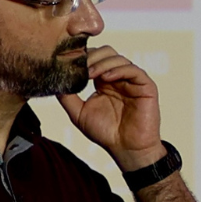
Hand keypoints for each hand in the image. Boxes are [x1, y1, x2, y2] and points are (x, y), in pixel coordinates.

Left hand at [58, 46, 163, 170]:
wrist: (126, 149)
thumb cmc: (105, 133)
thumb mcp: (78, 114)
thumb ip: (67, 97)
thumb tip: (54, 82)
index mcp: (104, 81)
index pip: (95, 58)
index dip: (83, 57)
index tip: (68, 62)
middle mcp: (119, 78)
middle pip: (107, 52)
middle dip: (91, 57)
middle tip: (79, 66)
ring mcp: (133, 81)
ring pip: (119, 59)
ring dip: (102, 63)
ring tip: (89, 74)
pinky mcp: (146, 87)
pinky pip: (134, 71)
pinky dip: (119, 70)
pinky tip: (106, 78)